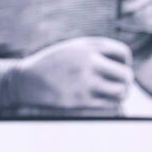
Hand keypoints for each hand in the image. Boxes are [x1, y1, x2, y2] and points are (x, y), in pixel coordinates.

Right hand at [6, 37, 132, 109]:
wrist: (25, 80)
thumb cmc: (51, 64)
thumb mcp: (71, 48)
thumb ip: (95, 50)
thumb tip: (123, 63)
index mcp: (86, 47)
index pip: (123, 53)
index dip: (124, 61)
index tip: (115, 67)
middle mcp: (88, 62)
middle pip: (125, 74)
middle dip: (125, 80)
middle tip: (117, 83)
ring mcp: (85, 82)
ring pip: (121, 91)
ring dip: (120, 93)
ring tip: (112, 93)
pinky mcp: (81, 100)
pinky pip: (110, 105)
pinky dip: (111, 104)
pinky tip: (102, 100)